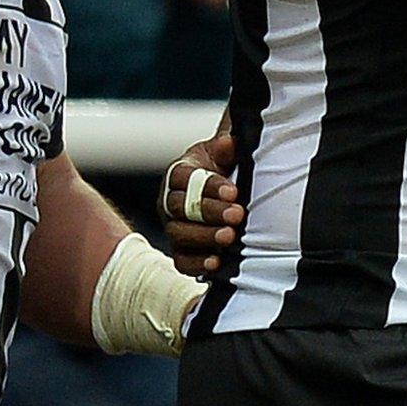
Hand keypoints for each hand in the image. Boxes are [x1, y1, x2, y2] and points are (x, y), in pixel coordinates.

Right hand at [160, 131, 243, 275]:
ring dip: (205, 237)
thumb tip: (228, 142)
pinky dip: (197, 263)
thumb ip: (226, 148)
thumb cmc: (222, 168)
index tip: (233, 192)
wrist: (224, 190)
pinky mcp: (181, 251)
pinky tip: (216, 262)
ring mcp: (173, 227)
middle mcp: (169, 201)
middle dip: (210, 212)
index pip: (185, 178)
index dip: (208, 186)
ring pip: (179, 234)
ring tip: (230, 236)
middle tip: (237, 215)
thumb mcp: (224, 153)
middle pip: (180, 208)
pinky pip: (182, 261)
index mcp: (179, 173)